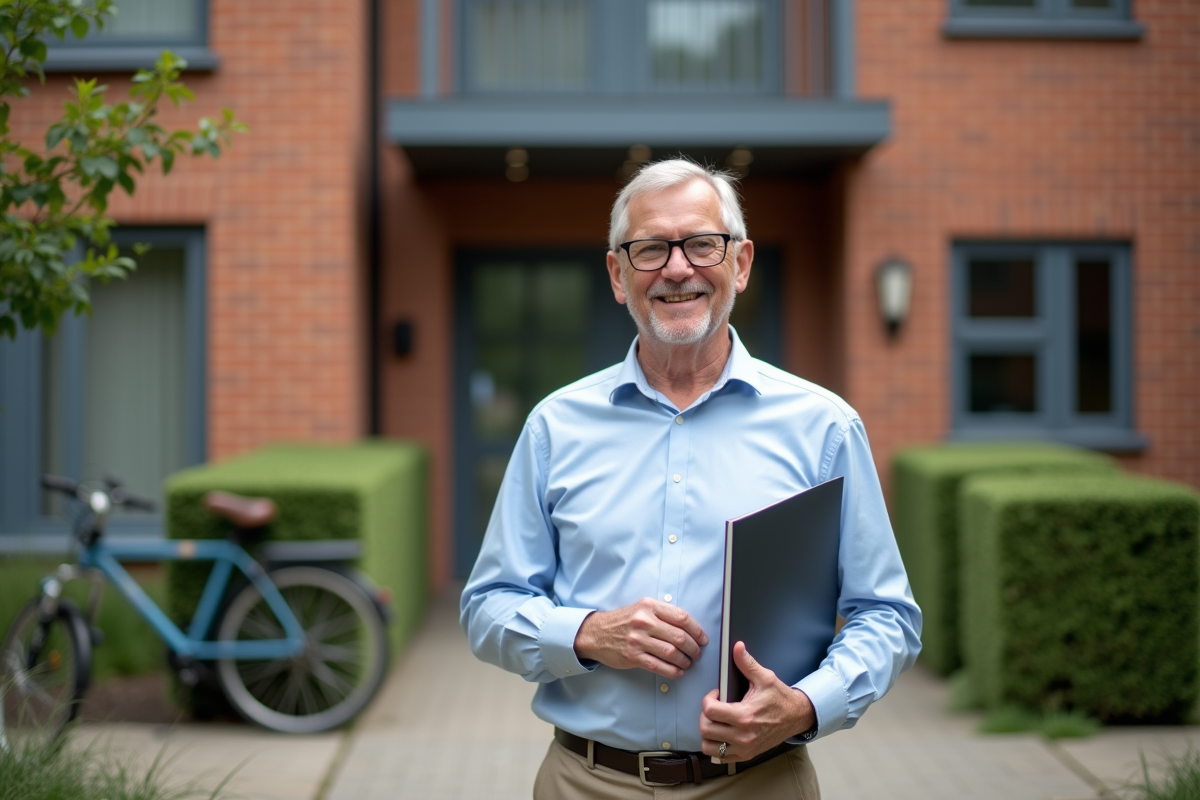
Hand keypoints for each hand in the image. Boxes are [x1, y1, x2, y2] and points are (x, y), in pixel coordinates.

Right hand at [573, 597, 708, 678]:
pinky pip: (658, 666)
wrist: (596, 632)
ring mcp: (638, 640)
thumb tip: (690, 629)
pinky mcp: (632, 656)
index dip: (697, 630)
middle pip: (679, 637)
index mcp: (650, 606)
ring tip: (687, 663)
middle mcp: (644, 621)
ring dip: (685, 661)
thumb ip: (663, 614)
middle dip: (693, 648)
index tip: (702, 639)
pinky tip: (678, 672)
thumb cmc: (623, 621)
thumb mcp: (642, 608)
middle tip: (697, 653)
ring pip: (671, 652)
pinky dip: (672, 671)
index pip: (682, 618)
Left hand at [699, 642, 815, 761]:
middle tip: (715, 707)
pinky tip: (723, 733)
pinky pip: (720, 756)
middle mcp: (743, 736)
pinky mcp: (746, 755)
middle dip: (705, 715)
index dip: (708, 699)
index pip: (710, 711)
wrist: (796, 717)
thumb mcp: (765, 678)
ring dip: (708, 733)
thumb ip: (747, 663)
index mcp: (745, 716)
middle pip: (705, 729)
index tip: (716, 695)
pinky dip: (716, 746)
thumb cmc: (780, 698)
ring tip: (717, 721)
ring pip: (709, 746)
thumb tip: (737, 647)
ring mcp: (744, 748)